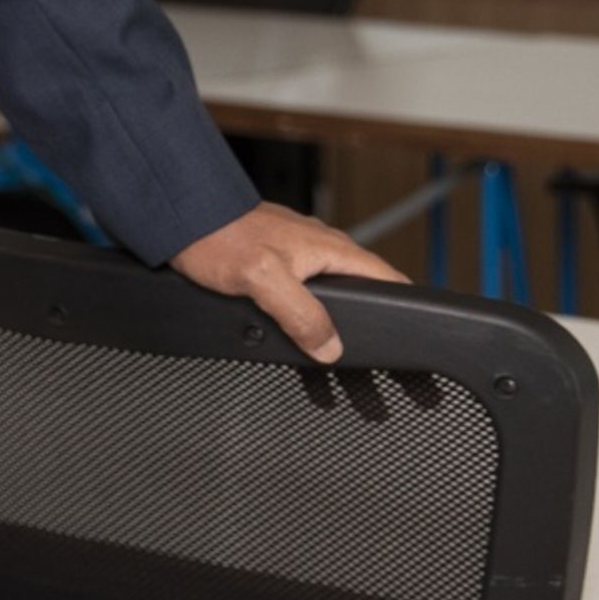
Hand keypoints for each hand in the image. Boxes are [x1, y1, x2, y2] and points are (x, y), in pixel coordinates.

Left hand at [171, 203, 406, 364]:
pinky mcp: (275, 268)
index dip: (405, 310)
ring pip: (331, 305)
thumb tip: (330, 347)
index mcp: (331, 249)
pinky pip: (303, 304)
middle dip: (373, 334)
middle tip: (385, 374)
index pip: (386, 280)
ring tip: (346, 382)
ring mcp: (298, 259)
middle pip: (362, 297)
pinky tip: (303, 356)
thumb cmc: (219, 236)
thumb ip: (301, 314)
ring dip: (337, 338)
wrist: (182, 217)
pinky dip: (308, 330)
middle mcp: (320, 252)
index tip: (417, 341)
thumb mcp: (264, 279)